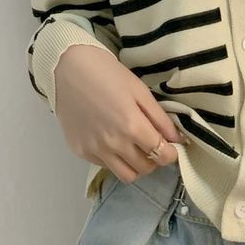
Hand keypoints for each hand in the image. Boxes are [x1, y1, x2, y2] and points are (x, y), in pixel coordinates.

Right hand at [54, 45, 188, 183]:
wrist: (67, 68)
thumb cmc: (108, 74)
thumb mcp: (140, 91)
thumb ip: (160, 119)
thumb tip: (177, 139)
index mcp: (132, 127)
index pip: (162, 156)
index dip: (171, 153)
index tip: (171, 146)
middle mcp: (114, 144)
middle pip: (145, 168)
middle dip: (155, 159)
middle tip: (152, 144)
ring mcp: (95, 150)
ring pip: (126, 175)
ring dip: (136, 165)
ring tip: (135, 148)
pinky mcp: (80, 151)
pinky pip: (106, 166)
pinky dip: (115, 160)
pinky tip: (113, 141)